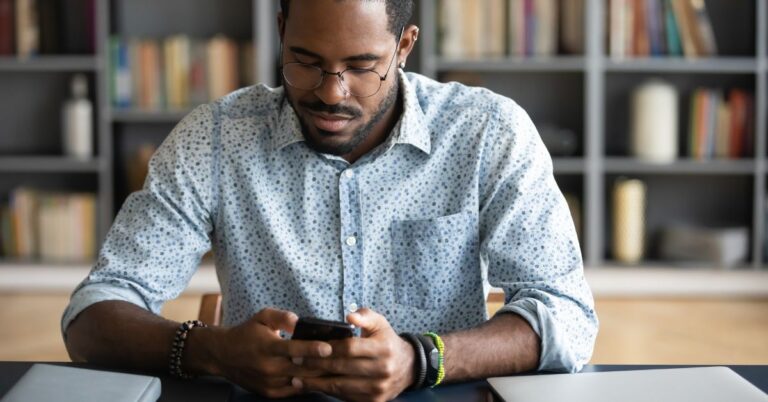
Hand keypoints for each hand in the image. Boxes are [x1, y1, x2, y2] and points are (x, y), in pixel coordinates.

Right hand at [211, 308, 330, 398]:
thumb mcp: (261, 317)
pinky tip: (320, 375)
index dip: (313, 348)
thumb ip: (281, 316)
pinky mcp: (270, 393)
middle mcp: (269, 368)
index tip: (330, 347)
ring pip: (302, 380)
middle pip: (303, 368)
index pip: (294, 349)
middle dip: (324, 363)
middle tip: (342, 357)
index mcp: (268, 347)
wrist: (223, 356)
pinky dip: (308, 383)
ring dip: (319, 374)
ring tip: (337, 366)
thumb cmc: (246, 333)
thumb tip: (298, 321)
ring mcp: (270, 383)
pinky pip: (295, 390)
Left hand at [296, 308, 415, 401]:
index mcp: (383, 348)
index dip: (327, 348)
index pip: (349, 348)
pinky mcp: (374, 401)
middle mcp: (382, 370)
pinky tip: (315, 387)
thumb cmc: (387, 341)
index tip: (307, 347)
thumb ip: (364, 316)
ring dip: (317, 383)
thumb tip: (348, 316)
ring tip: (297, 379)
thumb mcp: (380, 323)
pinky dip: (329, 392)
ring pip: (341, 386)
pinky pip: (346, 397)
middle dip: (316, 365)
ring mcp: (378, 388)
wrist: (408, 367)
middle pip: (342, 368)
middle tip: (295, 362)